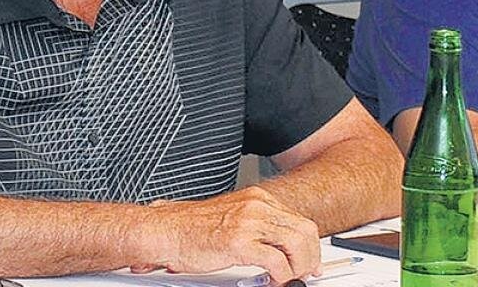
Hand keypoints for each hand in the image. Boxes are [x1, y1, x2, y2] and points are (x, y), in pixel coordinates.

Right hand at [130, 186, 320, 283]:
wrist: (166, 230)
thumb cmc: (192, 229)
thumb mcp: (234, 219)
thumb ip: (257, 227)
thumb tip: (279, 248)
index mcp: (258, 199)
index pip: (298, 220)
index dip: (309, 245)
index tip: (310, 261)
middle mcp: (257, 206)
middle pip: (304, 230)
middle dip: (310, 257)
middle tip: (307, 274)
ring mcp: (249, 222)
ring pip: (296, 244)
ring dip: (299, 267)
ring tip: (290, 279)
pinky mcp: (239, 242)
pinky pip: (276, 261)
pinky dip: (282, 276)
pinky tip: (274, 281)